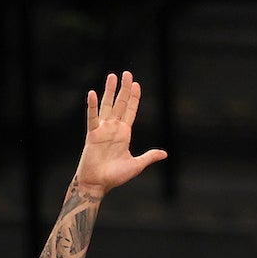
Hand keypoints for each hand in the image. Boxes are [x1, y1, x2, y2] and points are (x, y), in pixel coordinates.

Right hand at [76, 71, 167, 196]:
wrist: (98, 184)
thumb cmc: (115, 176)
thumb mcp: (136, 165)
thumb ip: (149, 157)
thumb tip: (164, 153)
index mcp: (124, 133)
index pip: (131, 111)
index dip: (134, 98)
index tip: (136, 84)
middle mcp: (114, 128)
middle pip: (120, 104)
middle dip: (124, 89)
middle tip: (127, 73)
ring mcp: (103, 130)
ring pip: (107, 106)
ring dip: (110, 91)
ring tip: (112, 76)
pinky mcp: (92, 135)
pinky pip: (92, 118)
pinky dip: (92, 106)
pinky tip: (92, 93)